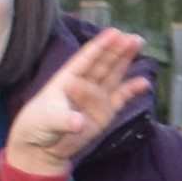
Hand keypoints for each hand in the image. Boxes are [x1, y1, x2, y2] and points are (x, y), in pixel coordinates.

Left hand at [1, 29, 151, 178]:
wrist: (42, 147)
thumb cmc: (37, 126)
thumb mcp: (48, 121)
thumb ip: (64, 120)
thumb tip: (79, 123)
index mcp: (67, 78)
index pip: (86, 59)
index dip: (100, 46)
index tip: (114, 32)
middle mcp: (84, 84)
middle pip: (103, 63)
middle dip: (118, 49)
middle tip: (133, 37)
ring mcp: (95, 98)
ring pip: (113, 74)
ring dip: (126, 60)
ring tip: (139, 45)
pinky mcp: (105, 113)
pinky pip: (121, 98)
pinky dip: (132, 91)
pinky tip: (144, 83)